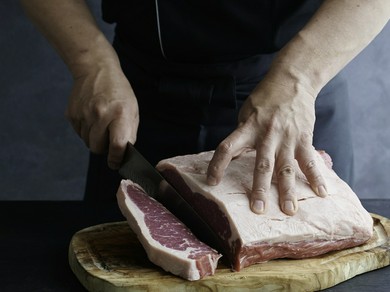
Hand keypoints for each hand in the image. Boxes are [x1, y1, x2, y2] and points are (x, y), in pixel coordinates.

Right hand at [65, 64, 138, 168]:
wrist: (95, 69)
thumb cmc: (119, 92)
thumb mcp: (132, 110)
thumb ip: (129, 133)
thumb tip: (123, 154)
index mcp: (120, 114)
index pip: (118, 145)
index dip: (117, 159)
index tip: (116, 164)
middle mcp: (100, 115)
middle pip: (98, 148)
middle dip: (104, 149)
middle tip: (109, 138)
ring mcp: (83, 114)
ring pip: (88, 142)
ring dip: (95, 139)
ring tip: (101, 124)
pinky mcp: (72, 114)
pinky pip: (79, 133)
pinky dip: (86, 131)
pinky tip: (91, 117)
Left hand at [207, 78, 326, 215]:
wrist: (292, 80)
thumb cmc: (265, 99)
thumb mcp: (246, 113)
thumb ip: (241, 135)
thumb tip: (233, 156)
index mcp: (248, 128)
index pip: (227, 147)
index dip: (218, 165)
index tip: (212, 181)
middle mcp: (267, 134)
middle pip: (262, 164)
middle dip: (259, 188)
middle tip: (258, 209)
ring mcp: (287, 138)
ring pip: (286, 167)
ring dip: (287, 190)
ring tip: (289, 210)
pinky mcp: (304, 138)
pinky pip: (309, 160)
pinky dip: (316, 177)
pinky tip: (322, 193)